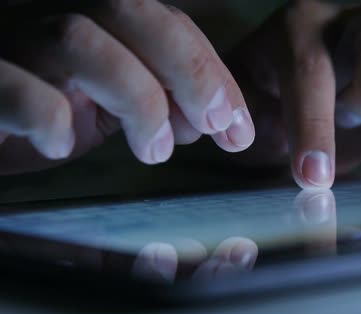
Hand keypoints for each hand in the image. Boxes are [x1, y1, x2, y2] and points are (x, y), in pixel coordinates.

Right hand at [0, 0, 254, 174]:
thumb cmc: (41, 107)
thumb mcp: (111, 104)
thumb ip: (158, 102)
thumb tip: (210, 119)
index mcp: (95, 19)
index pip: (167, 23)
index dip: (212, 72)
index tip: (238, 128)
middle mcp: (53, 14)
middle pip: (129, 9)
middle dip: (188, 70)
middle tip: (215, 126)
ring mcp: (12, 40)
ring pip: (78, 39)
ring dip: (136, 99)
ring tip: (155, 152)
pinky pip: (16, 86)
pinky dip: (50, 117)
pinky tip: (62, 146)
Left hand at [227, 0, 360, 188]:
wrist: (296, 93)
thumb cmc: (267, 105)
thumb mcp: (242, 113)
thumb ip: (237, 119)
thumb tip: (243, 137)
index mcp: (296, 31)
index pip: (314, 72)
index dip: (316, 128)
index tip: (315, 180)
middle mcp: (350, 20)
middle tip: (352, 123)